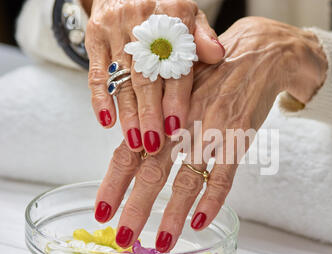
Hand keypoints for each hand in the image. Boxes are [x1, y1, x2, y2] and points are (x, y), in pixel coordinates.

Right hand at [84, 0, 224, 153]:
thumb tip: (218, 54)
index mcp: (172, 18)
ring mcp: (115, 29)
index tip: (176, 127)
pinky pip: (96, 72)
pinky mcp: (95, 35)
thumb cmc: (164, 9)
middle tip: (153, 144)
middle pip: (146, 78)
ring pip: (121, 79)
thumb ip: (202, 37)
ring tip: (134, 141)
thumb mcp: (190, 15)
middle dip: (149, 115)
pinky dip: (100, 98)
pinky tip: (106, 121)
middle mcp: (142, 23)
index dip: (176, 99)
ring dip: (127, 114)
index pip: (176, 66)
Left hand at [94, 17, 327, 251]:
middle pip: (152, 169)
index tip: (102, 212)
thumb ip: (156, 119)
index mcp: (161, 110)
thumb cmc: (211, 74)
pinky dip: (213, 200)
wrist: (256, 53)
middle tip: (122, 237)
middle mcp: (180, 120)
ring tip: (162, 242)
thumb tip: (134, 152)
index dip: (113, 183)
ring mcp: (211, 129)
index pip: (128, 151)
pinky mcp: (238, 136)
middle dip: (136, 207)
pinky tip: (201, 222)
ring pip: (188, 178)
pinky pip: (224, 174)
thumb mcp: (176, 89)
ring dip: (173, 213)